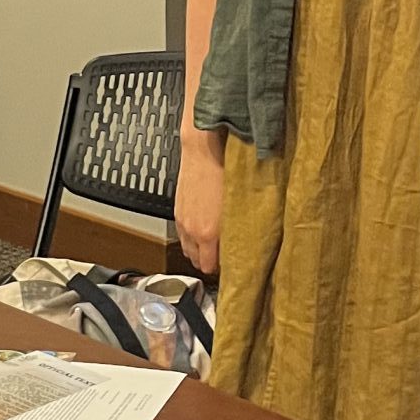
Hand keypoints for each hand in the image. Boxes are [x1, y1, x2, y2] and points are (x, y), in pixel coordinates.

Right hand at [174, 136, 224, 277]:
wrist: (203, 150)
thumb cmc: (224, 173)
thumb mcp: (238, 207)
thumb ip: (237, 231)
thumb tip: (242, 246)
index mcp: (207, 234)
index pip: (208, 267)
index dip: (221, 269)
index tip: (232, 265)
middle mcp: (191, 231)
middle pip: (195, 261)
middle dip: (208, 261)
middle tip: (224, 256)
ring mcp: (182, 221)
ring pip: (187, 248)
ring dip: (198, 250)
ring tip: (213, 245)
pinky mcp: (177, 211)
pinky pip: (182, 234)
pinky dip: (191, 237)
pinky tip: (201, 230)